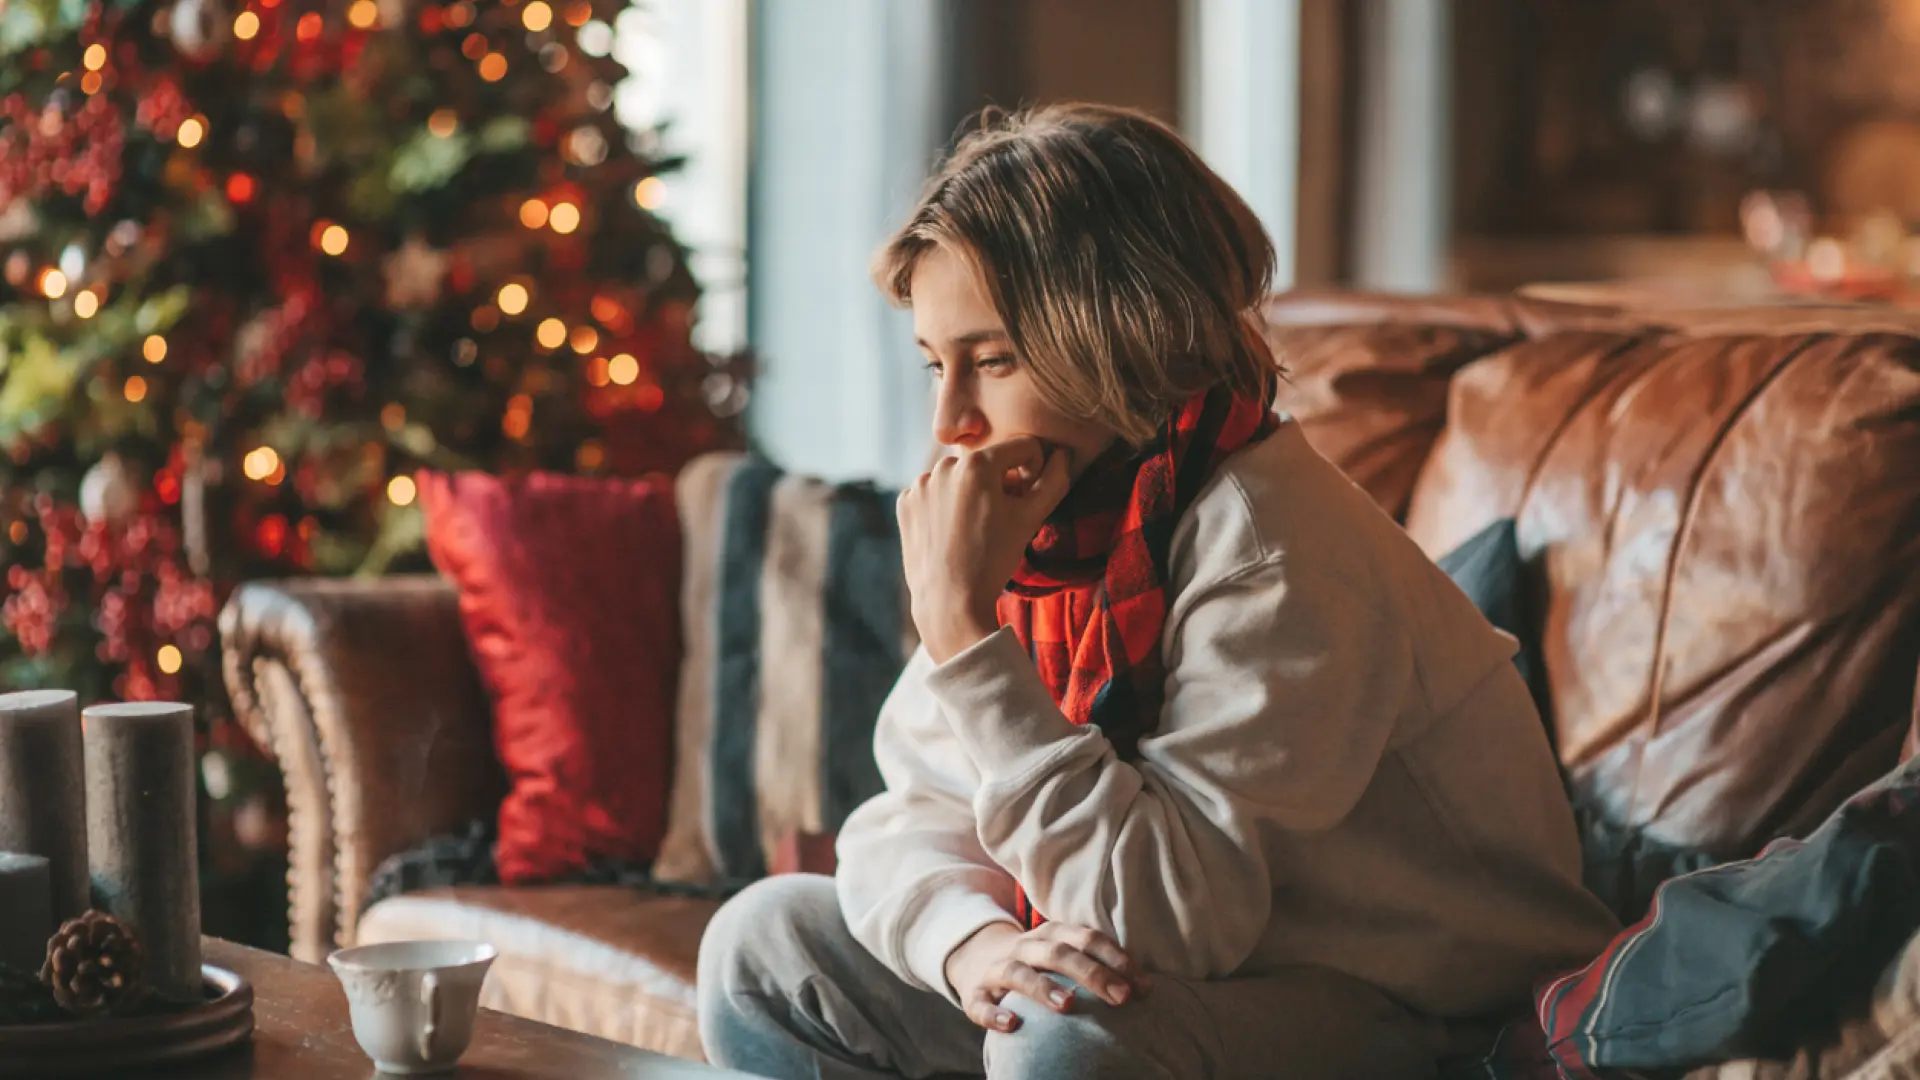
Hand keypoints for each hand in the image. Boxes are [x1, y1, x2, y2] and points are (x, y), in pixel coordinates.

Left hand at [897, 437, 1071, 663]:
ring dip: (970, 493)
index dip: (1033, 469)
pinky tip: (951, 532)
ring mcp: (920, 484)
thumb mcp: (1031, 518)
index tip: (1028, 497)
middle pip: (988, 462)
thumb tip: (1063, 454)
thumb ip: (1054, 480)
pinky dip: (944, 506)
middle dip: (999, 483)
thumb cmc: (994, 560)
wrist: (950, 603)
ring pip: (959, 477)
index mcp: (977, 464)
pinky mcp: (906, 503)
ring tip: (974, 528)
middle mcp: (943, 465)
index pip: (1022, 447)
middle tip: (1000, 519)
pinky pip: (934, 493)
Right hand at [943, 922, 1150, 1032]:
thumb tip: (1147, 987)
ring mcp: (997, 969)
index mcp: (1051, 934)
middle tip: (1120, 997)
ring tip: (1068, 1005)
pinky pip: (981, 1004)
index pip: (1086, 938)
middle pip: (1057, 952)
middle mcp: (1024, 947)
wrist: (977, 959)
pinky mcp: (975, 993)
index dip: (1115, 958)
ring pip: (1018, 973)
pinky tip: (1012, 1025)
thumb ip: (1098, 964)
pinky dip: (994, 1014)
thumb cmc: (1037, 963)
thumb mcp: (1062, 953)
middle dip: (1091, 973)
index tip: (1142, 984)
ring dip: (1044, 987)